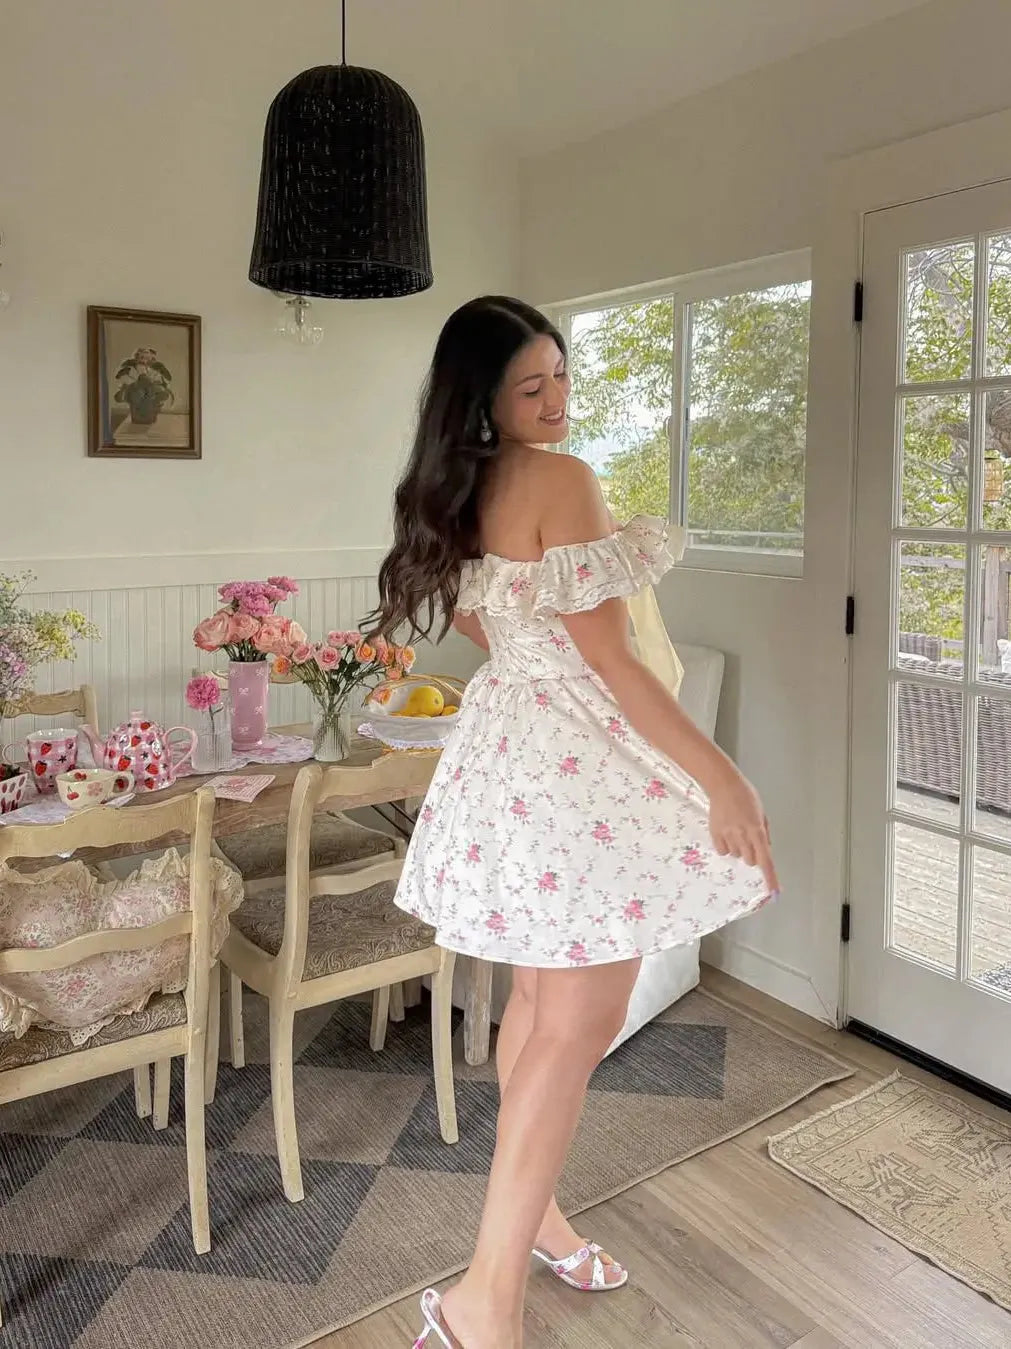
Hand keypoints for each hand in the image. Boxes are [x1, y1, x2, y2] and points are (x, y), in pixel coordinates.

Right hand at [708, 770, 778, 893]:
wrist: (723, 785)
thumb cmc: (745, 796)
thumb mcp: (762, 813)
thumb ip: (764, 832)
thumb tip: (765, 849)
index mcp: (757, 830)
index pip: (766, 860)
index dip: (770, 877)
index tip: (774, 892)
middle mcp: (743, 836)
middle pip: (750, 860)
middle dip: (753, 854)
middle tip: (750, 839)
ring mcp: (728, 836)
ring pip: (736, 855)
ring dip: (739, 849)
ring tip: (736, 831)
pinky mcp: (715, 834)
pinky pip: (722, 851)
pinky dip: (726, 847)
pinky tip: (726, 833)